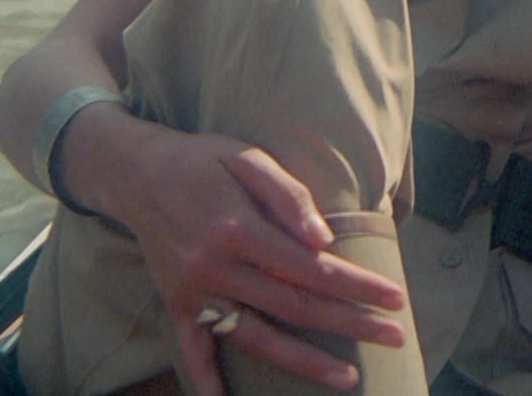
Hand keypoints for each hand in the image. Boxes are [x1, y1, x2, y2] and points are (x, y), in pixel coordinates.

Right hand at [98, 123, 410, 394]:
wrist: (136, 172)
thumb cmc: (204, 160)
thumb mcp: (249, 158)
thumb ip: (289, 196)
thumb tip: (324, 239)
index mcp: (239, 228)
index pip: (311, 268)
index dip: (357, 286)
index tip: (395, 298)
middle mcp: (215, 267)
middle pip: (294, 307)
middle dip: (350, 323)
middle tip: (395, 336)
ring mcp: (194, 292)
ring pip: (256, 337)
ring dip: (305, 362)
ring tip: (349, 378)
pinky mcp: (176, 304)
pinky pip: (194, 350)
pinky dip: (209, 382)